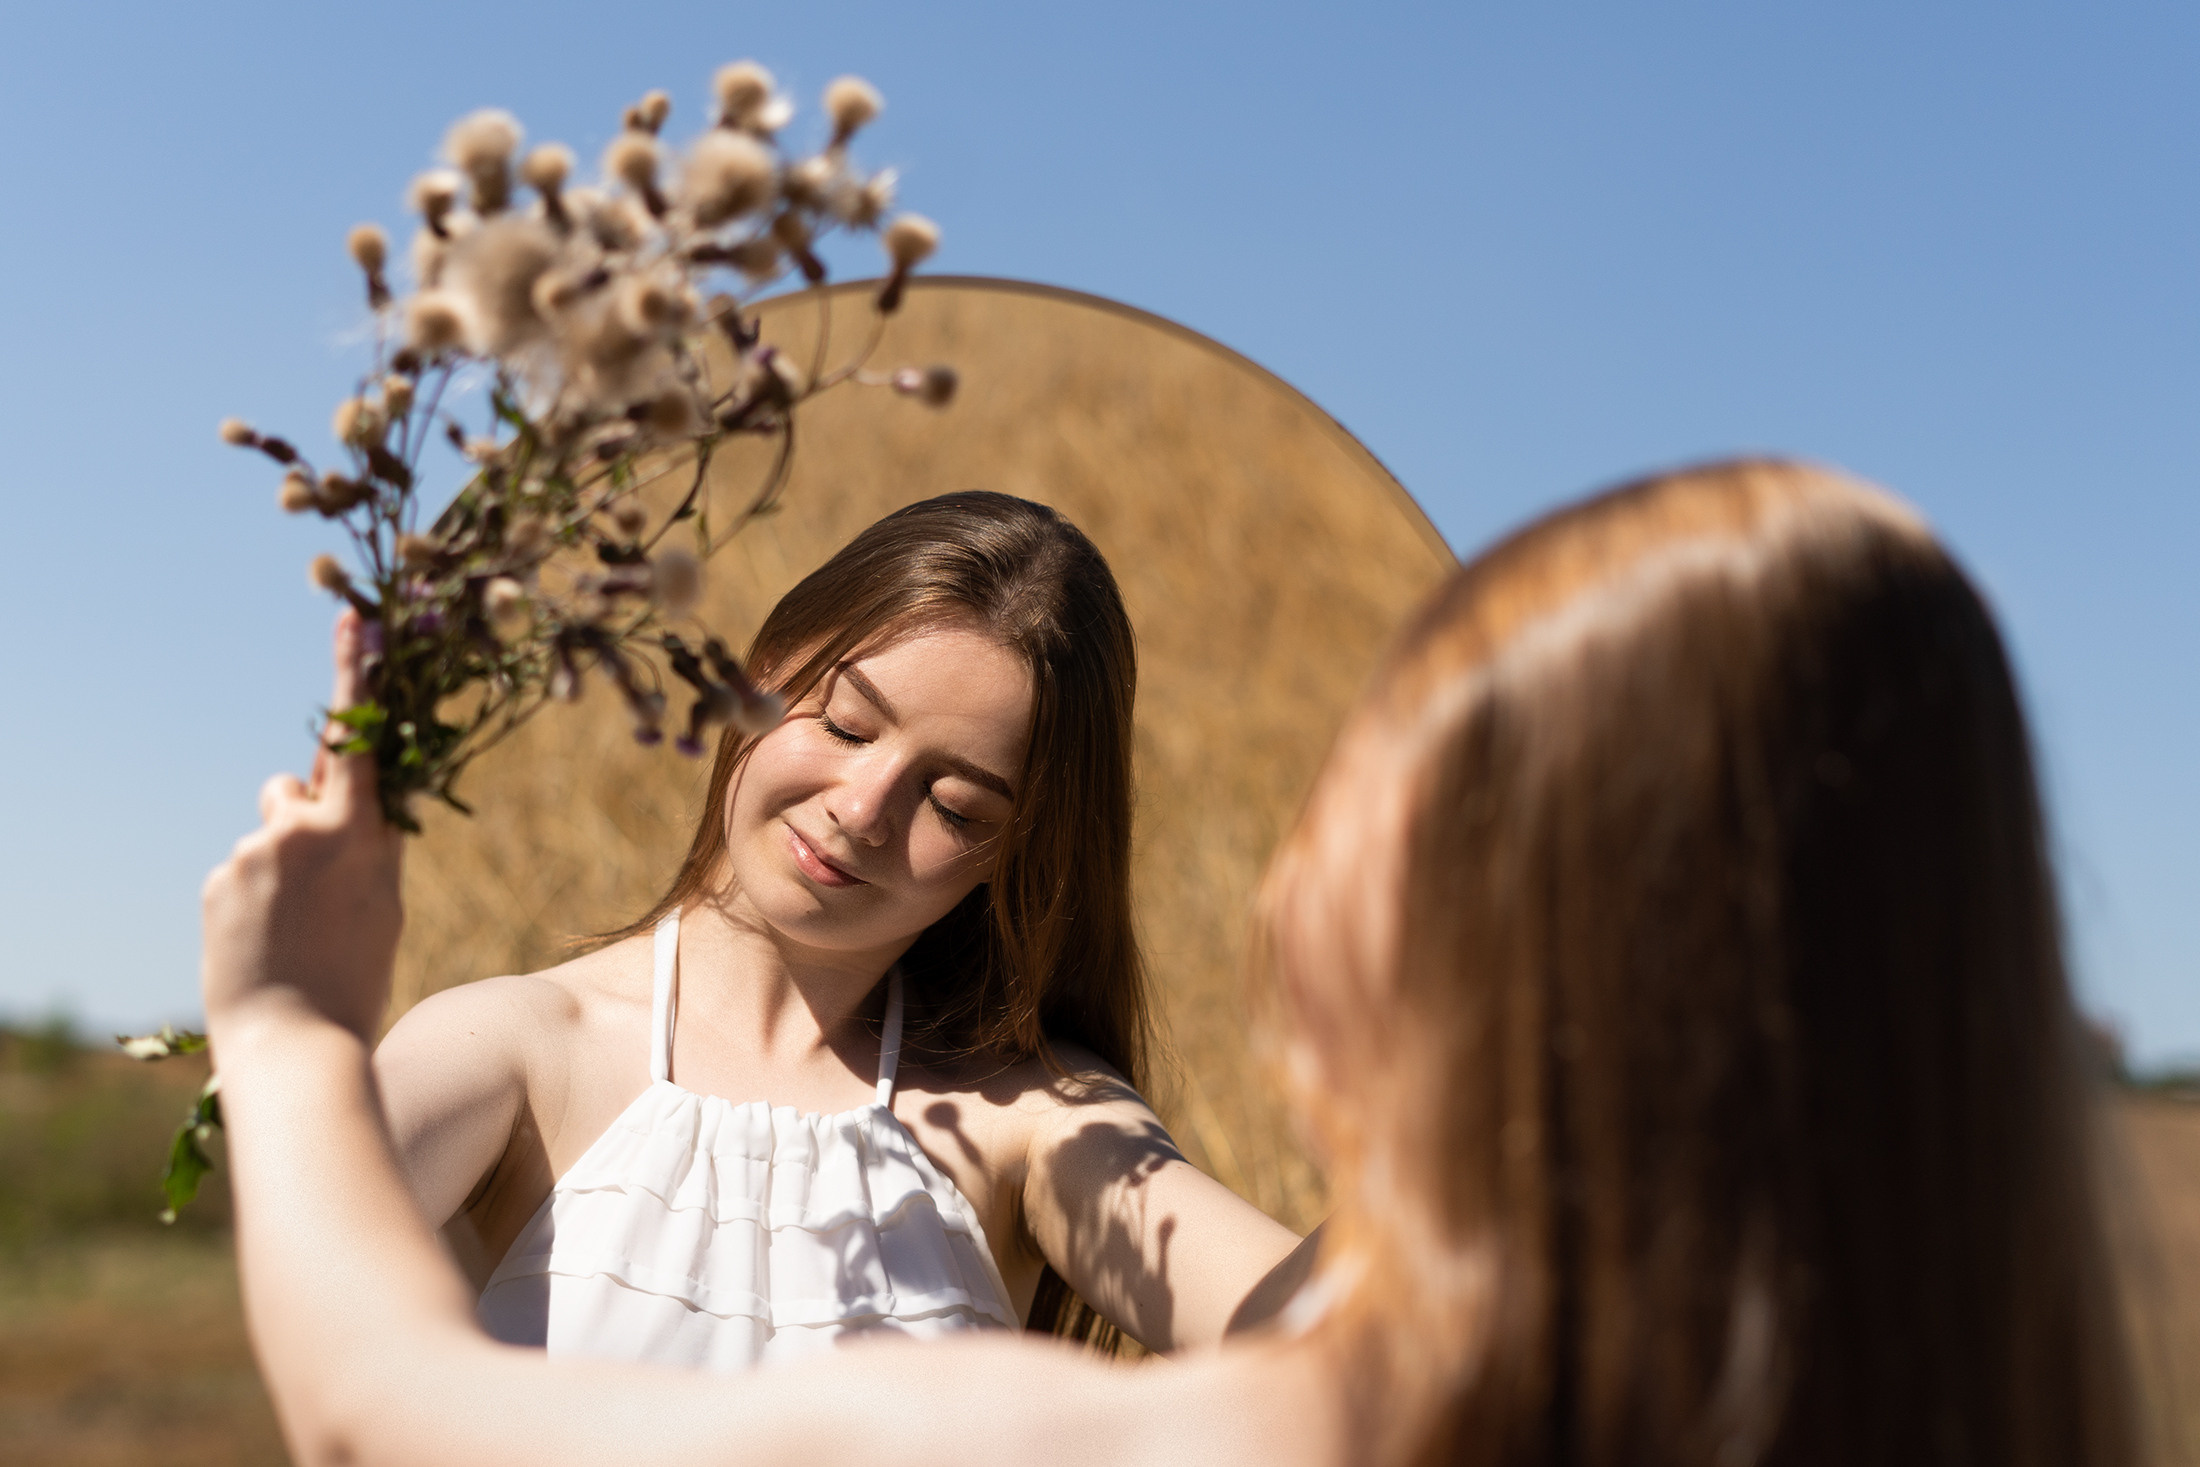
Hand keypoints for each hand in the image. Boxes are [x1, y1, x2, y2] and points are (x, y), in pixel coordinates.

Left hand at [201, 610, 403, 1045]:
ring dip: (280, 860)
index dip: (355, 672)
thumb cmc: (356, 977)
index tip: (352, 617)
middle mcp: (297, 828)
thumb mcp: (386, 901)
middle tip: (321, 878)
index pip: (356, 734)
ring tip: (292, 925)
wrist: (291, 1041)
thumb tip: (370, 807)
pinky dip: (254, 894)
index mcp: (354, 830)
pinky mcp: (216, 880)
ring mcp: (249, 852)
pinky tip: (266, 940)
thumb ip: (377, 843)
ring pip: (269, 830)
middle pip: (297, 786)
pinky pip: (242, 866)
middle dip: (306, 811)